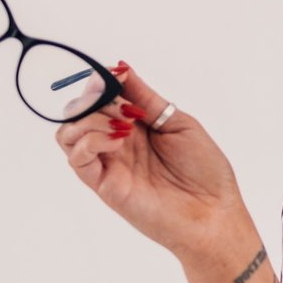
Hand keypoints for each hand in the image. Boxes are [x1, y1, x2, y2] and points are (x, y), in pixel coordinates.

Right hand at [54, 63, 247, 259]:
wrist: (215, 214)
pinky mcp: (104, 185)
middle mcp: (115, 143)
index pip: (99, 97)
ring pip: (68, 133)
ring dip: (89, 118)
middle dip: (94, 98)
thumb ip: (145, 98)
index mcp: (133, 126)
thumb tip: (121, 68)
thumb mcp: (178, 122)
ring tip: (123, 125)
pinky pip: (77, 158)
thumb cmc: (204, 171)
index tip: (116, 75)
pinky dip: (90, 140)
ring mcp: (108, 164)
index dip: (100, 82)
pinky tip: (118, 140)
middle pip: (78, 112)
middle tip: (125, 108)